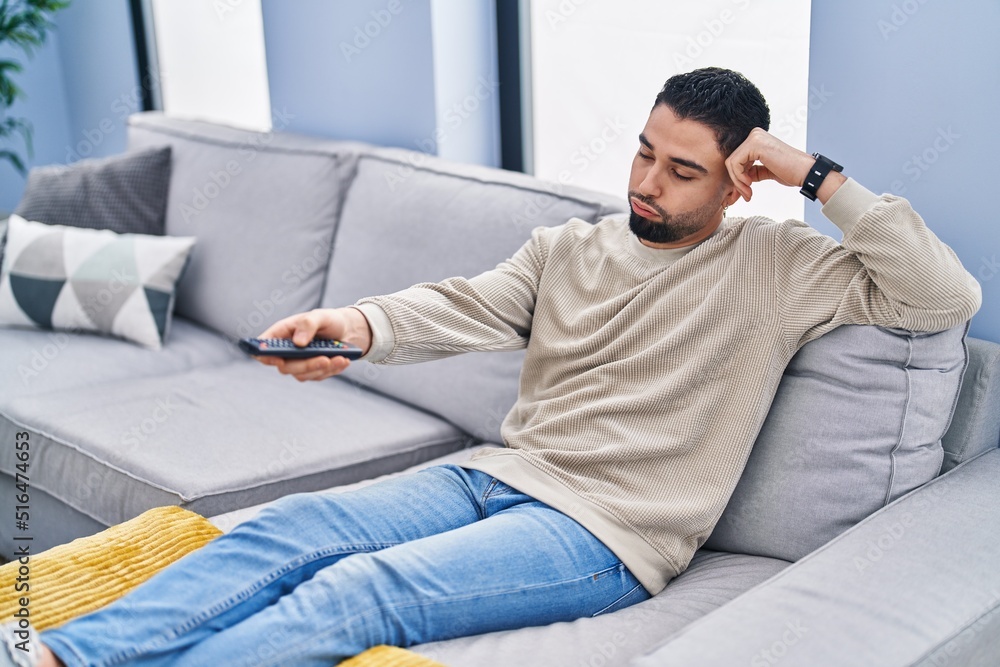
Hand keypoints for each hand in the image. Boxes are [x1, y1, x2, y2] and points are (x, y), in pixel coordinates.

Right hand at [253, 307, 371, 381]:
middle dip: (306, 365)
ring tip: (341, 358)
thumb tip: (298, 343)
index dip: (265, 355)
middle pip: (285, 366)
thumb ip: (308, 324)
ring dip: (322, 368)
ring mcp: (298, 363)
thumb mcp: (320, 316)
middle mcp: (286, 351)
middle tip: (325, 359)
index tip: (279, 358)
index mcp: (281, 334)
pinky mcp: (311, 371)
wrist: (347, 330)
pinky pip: (317, 376)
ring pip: (302, 375)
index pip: (263, 347)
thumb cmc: (328, 320)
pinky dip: (331, 370)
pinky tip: (343, 360)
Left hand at [724, 128, 844, 204]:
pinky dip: (739, 177)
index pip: (736, 159)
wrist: (805, 172)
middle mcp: (754, 134)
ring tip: (749, 193)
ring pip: (731, 163)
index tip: (744, 193)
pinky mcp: (755, 144)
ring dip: (738, 182)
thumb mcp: (764, 171)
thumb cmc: (789, 172)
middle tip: (745, 196)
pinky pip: (735, 163)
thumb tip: (735, 181)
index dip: (737, 178)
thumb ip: (750, 171)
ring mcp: (754, 137)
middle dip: (736, 182)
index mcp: (756, 139)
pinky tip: (750, 184)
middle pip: (731, 161)